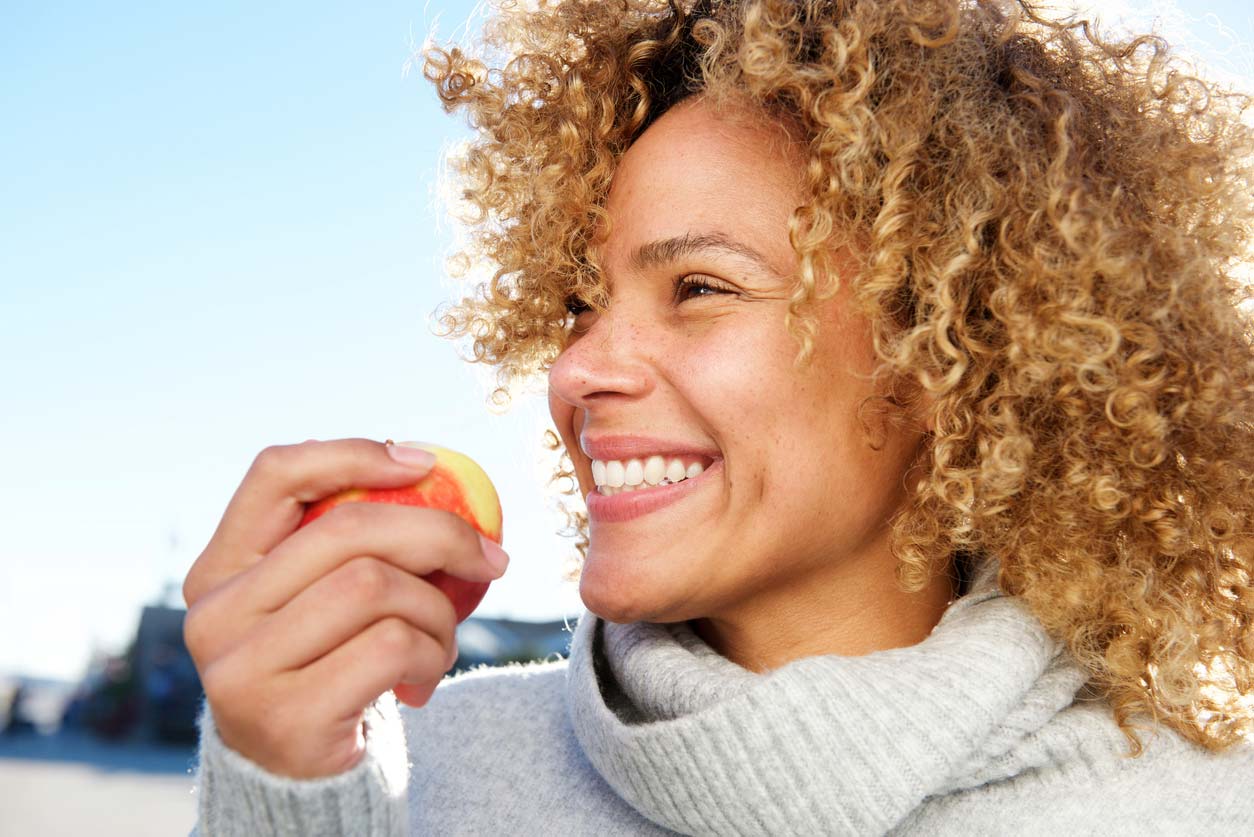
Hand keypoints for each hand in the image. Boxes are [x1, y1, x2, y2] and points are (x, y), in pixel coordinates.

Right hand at [181, 438, 508, 778]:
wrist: (302, 781)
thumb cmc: (326, 668)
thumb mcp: (317, 601)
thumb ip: (343, 545)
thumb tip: (427, 470)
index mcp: (217, 569)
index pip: (275, 474)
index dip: (354, 454)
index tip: (425, 464)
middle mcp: (215, 613)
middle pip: (348, 531)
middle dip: (439, 534)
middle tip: (490, 557)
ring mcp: (242, 667)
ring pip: (377, 587)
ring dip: (438, 610)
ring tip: (441, 639)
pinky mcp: (286, 714)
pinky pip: (393, 645)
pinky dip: (433, 655)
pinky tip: (425, 678)